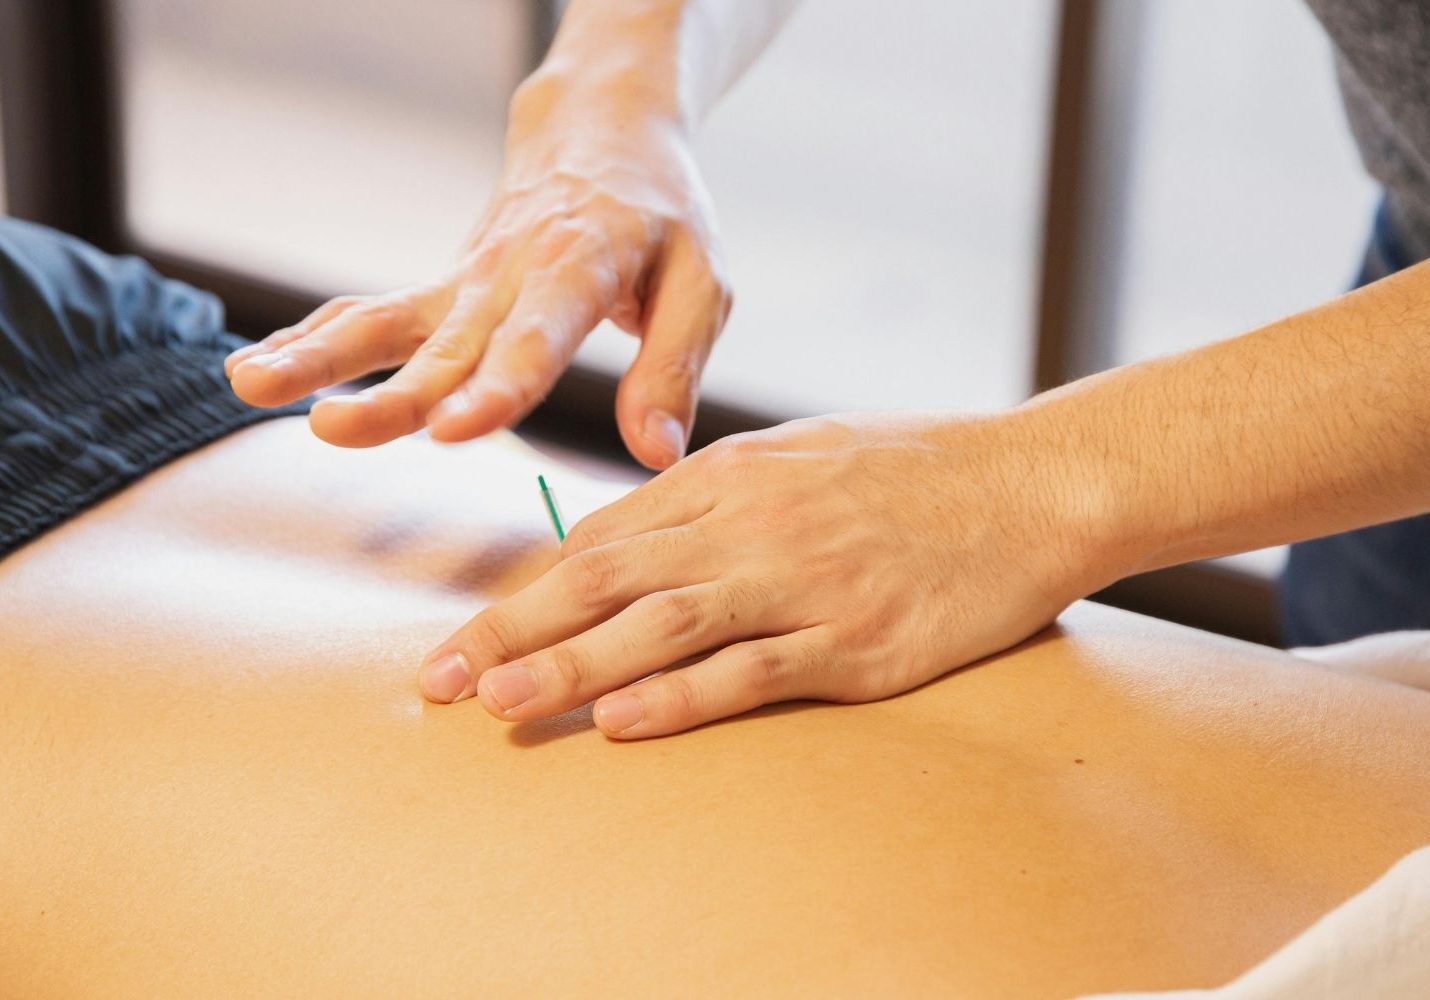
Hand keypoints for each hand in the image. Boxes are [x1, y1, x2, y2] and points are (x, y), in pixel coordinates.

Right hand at [224, 69, 731, 469]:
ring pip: (383, 320)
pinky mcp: (441, 290)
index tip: (455, 429)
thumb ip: (673, 369)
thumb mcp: (701, 282)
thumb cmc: (662, 217)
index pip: (536, 337)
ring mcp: (464, 282)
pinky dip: (313, 338)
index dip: (497, 385)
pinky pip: (370, 314)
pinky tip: (255, 369)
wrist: (603, 133)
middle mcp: (509, 276)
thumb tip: (656, 455)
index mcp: (580, 269)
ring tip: (249, 385)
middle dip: (391, 392)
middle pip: (445, 343)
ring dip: (317, 356)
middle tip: (334, 428)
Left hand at [417, 410, 1118, 737]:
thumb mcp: (801, 452)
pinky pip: (755, 670)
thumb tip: (627, 538)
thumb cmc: (913, 466)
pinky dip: (685, 695)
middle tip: (442, 679)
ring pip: (666, 624)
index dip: (528, 588)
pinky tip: (625, 721)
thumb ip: (715, 490)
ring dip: (575, 667)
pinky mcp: (858, 640)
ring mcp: (807, 582)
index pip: (605, 536)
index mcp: (734, 473)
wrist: (1030, 482)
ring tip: (501, 705)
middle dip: (516, 629)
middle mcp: (756, 522)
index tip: (472, 634)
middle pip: (610, 578)